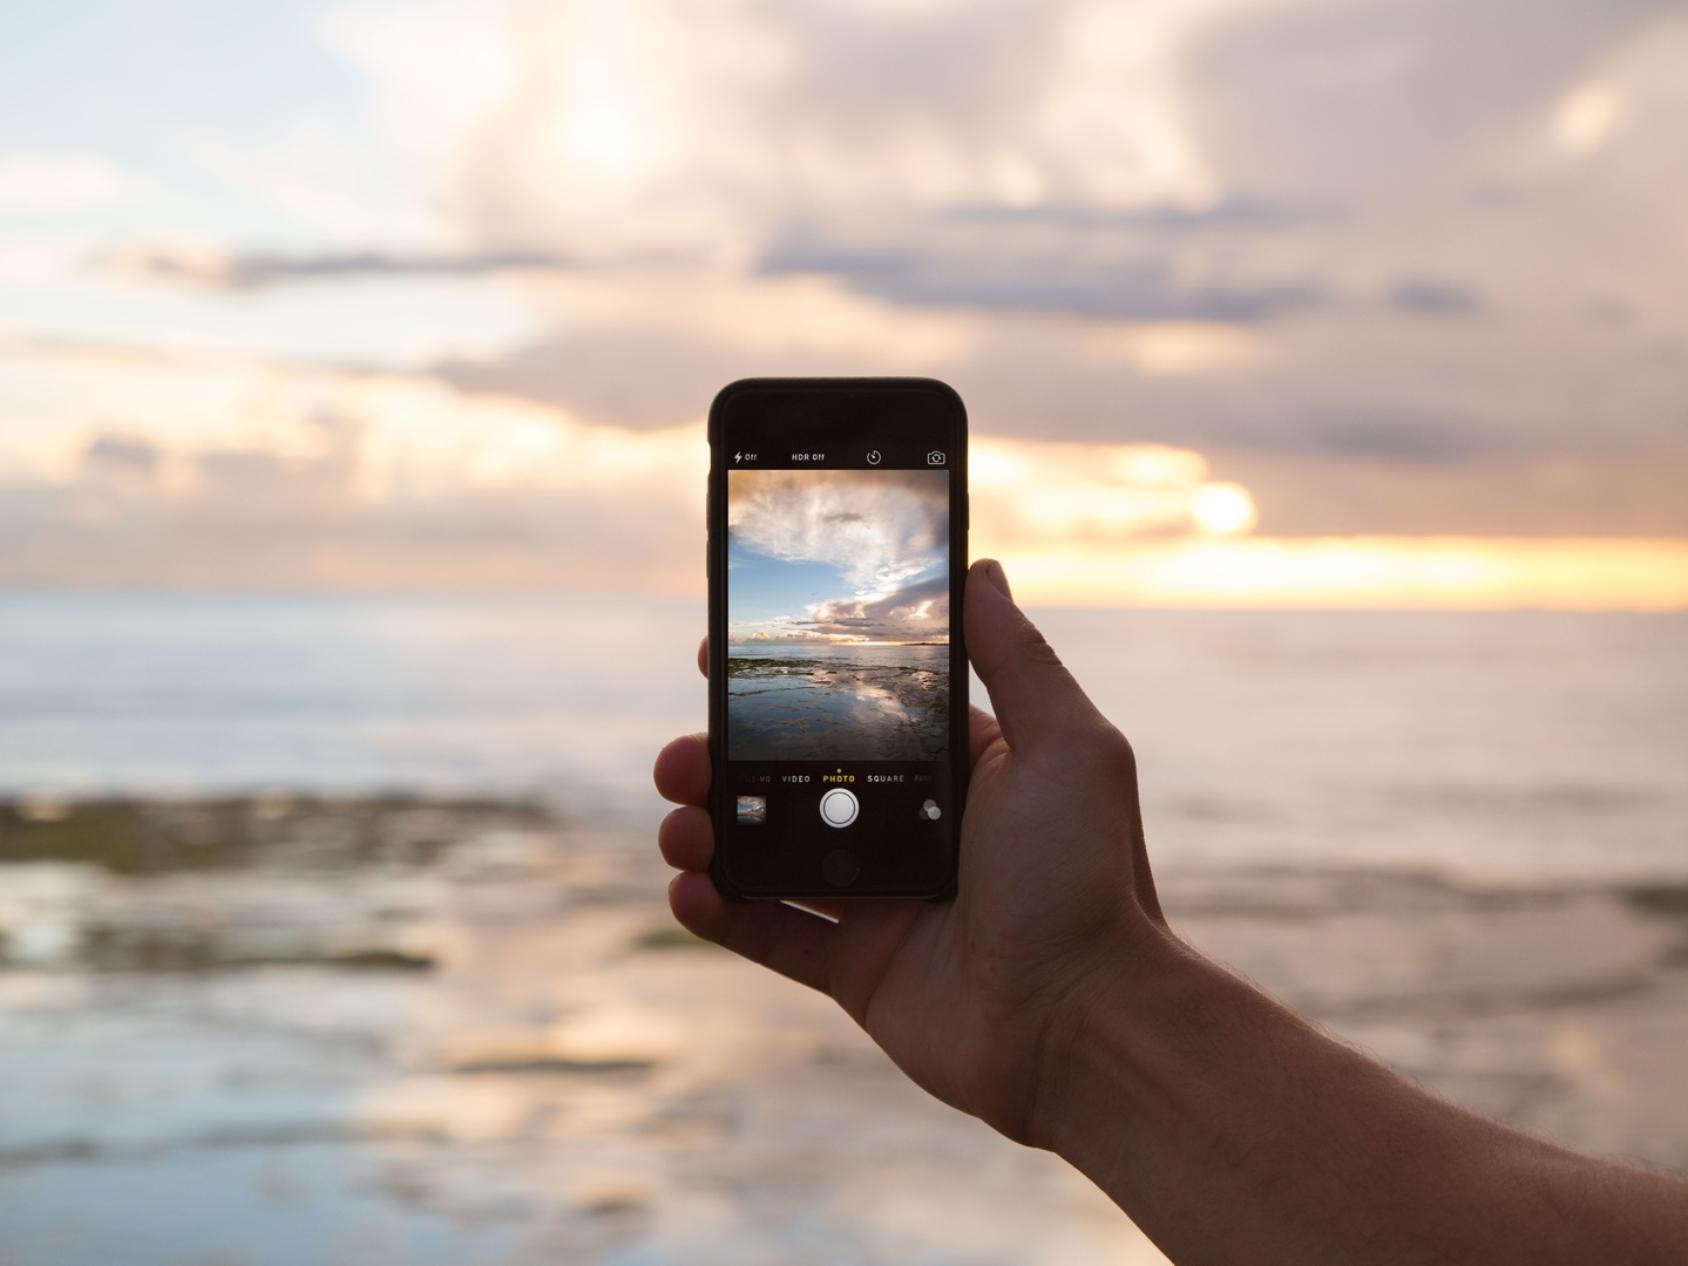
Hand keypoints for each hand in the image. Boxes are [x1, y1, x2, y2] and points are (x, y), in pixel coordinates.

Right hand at [653, 558, 1164, 1142]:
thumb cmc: (1086, 877)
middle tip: (680, 755)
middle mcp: (914, 829)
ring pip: (770, 852)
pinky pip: (772, 935)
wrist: (1086, 1024)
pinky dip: (720, 913)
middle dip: (726, 760)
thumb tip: (980, 569)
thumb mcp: (1067, 746)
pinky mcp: (858, 970)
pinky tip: (687, 890)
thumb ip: (1015, 657)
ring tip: (678, 824)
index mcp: (957, 771)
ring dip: (708, 832)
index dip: (788, 686)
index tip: (720, 656)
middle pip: (795, 780)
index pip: (854, 711)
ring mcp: (883, 901)